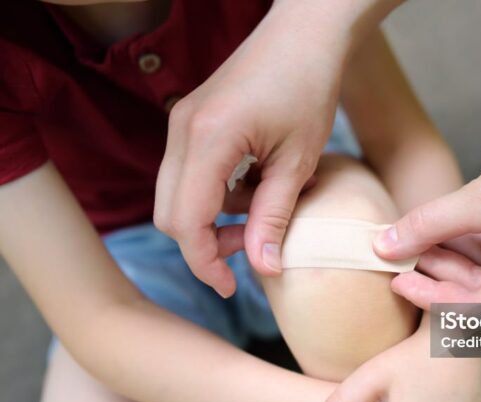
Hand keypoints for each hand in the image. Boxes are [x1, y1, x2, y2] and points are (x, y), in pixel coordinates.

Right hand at [154, 2, 350, 295]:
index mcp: (208, 139)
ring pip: (177, 195)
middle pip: (170, 213)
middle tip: (251, 250)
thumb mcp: (297, 162)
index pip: (185, 222)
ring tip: (264, 213)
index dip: (205, 262)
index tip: (230, 286)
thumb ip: (274, 217)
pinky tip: (255, 186)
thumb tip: (263, 268)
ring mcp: (181, 123)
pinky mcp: (191, 121)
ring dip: (213, 218)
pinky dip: (215, 194)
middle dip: (205, 243)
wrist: (304, 34)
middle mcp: (182, 130)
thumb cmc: (309, 88)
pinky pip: (189, 173)